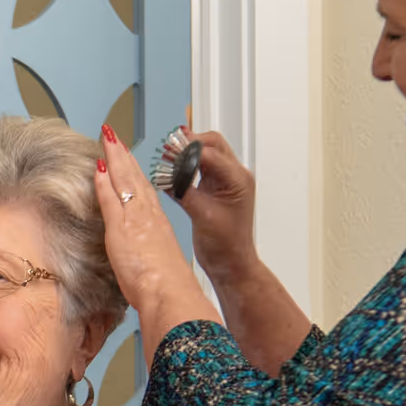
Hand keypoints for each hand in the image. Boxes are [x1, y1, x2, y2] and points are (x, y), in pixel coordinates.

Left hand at [94, 125, 211, 321]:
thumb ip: (150, 257)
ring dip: (115, 157)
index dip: (136, 173)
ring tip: (107, 138)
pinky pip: (111, 197)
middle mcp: (149, 217)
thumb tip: (144, 261)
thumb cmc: (167, 288)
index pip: (145, 191)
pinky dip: (104, 180)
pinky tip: (97, 166)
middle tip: (115, 137)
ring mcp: (136, 219)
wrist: (171, 294)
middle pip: (136, 179)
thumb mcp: (160, 267)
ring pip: (125, 180)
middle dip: (125, 156)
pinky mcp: (121, 227)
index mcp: (159, 225)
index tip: (129, 159)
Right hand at [163, 130, 256, 280]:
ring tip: (167, 156)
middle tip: (168, 148)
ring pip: (206, 153)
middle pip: (212, 143)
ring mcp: (225, 181)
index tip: (169, 151)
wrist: (231, 263)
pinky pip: (200, 167)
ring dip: (187, 152)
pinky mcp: (214, 188)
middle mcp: (234, 176)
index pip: (211, 153)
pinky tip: (172, 169)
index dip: (188, 149)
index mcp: (238, 180)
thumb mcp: (202, 216)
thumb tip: (167, 173)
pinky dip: (186, 164)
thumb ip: (184, 191)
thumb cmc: (227, 245)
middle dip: (189, 143)